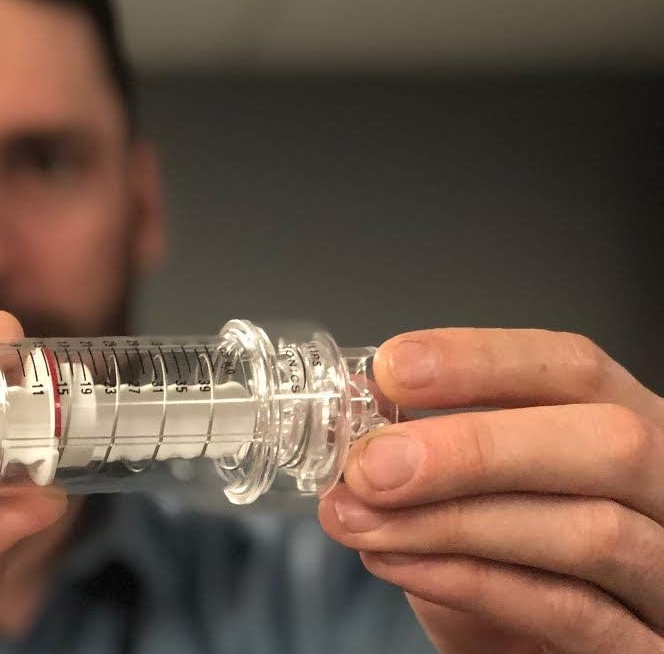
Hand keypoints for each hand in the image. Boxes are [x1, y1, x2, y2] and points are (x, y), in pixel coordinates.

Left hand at [318, 328, 663, 653]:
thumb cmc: (506, 577)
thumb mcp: (463, 503)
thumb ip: (423, 454)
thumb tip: (351, 406)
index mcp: (626, 437)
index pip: (577, 370)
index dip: (483, 361)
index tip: (393, 368)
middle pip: (608, 440)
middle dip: (476, 447)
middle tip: (372, 464)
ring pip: (591, 531)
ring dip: (453, 522)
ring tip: (362, 521)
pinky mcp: (647, 650)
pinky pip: (571, 612)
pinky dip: (472, 582)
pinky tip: (399, 564)